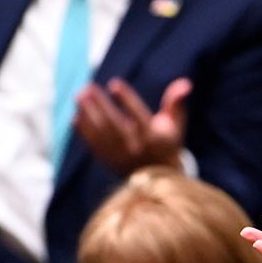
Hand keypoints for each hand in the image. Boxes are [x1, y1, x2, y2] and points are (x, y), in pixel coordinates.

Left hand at [72, 78, 189, 174]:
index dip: (127, 100)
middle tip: (88, 87)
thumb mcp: (176, 125)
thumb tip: (185, 83)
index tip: (115, 84)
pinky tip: (76, 116)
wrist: (159, 179)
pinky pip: (95, 145)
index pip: (139, 116)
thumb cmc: (167, 143)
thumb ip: (176, 103)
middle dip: (101, 105)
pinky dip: (85, 132)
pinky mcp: (110, 162)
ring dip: (89, 115)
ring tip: (79, 96)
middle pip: (116, 125)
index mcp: (155, 138)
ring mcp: (122, 157)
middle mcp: (137, 148)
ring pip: (102, 134)